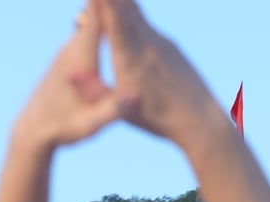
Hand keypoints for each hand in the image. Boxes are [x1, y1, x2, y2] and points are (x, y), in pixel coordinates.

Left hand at [12, 5, 124, 149]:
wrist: (33, 131)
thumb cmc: (62, 129)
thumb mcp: (90, 126)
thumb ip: (112, 110)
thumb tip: (135, 97)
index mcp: (81, 60)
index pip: (96, 21)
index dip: (108, 3)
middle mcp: (72, 50)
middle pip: (92, 13)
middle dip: (109, 1)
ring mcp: (67, 52)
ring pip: (88, 21)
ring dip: (103, 8)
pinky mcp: (67, 58)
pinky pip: (85, 32)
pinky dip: (98, 20)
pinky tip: (106, 15)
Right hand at [96, 0, 220, 144]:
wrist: (201, 121)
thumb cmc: (157, 120)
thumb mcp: (122, 110)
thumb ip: (94, 91)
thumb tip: (68, 72)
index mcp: (131, 59)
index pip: (114, 19)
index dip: (103, 1)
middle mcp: (147, 44)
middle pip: (126, 6)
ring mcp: (161, 42)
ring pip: (137, 12)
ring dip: (121, 0)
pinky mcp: (171, 47)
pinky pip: (147, 24)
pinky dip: (132, 13)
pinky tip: (126, 6)